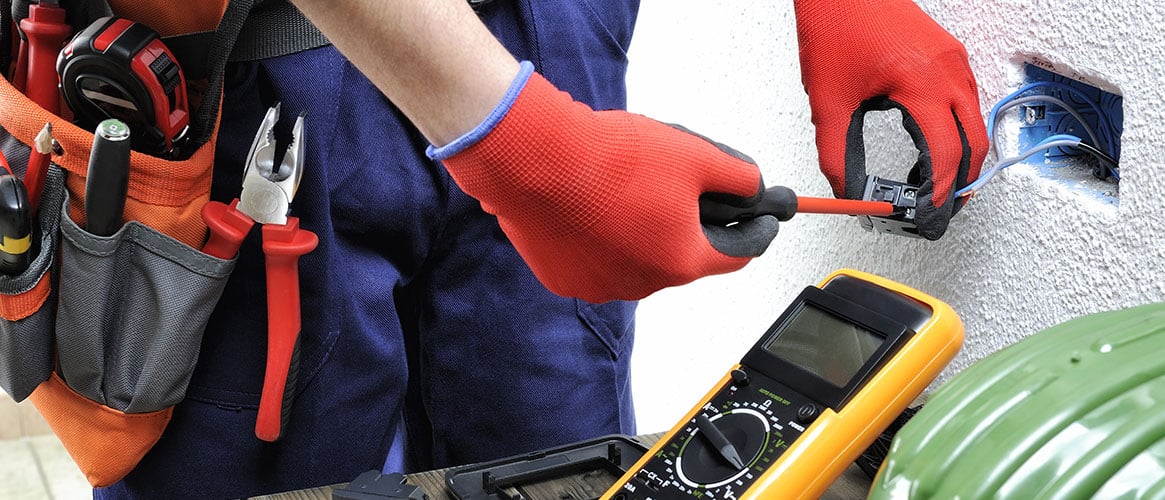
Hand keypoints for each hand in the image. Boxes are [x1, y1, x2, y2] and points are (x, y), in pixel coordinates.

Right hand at [431, 63, 779, 302]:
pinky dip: (602, 239)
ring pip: (639, 259)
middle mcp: (645, 284)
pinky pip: (596, 261)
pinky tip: (592, 206)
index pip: (737, 255)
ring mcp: (602, 286)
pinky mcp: (565, 279)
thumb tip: (756, 188)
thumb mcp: (694, 155)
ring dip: (644, 232)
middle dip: (689, 224)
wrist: (534, 160)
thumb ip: (738, 177)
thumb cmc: (609, 158)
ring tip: (626, 189)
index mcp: (682, 260)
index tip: (762, 220)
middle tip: (680, 187)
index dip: (754, 231)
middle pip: (684, 256)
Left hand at [794, 0, 987, 238]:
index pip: (945, 152)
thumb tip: (848, 192)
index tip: (927, 214)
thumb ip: (836, 155)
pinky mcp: (948, 54)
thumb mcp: (829, 103)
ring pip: (974, 121)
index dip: (939, 191)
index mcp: (921, 83)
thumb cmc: (835, 29)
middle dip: (960, 182)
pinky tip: (935, 147)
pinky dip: (956, 130)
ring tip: (937, 187)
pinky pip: (966, 101)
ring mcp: (953, 60)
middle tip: (940, 211)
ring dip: (961, 157)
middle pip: (973, 143)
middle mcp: (947, 71)